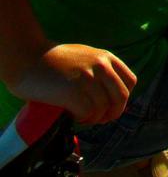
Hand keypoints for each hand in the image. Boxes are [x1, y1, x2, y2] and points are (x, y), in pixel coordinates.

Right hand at [8, 44, 136, 124]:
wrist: (26, 58)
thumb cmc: (52, 62)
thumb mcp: (84, 57)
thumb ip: (99, 70)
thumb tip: (110, 96)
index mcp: (106, 57)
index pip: (131, 82)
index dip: (123, 99)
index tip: (110, 107)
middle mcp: (101, 65)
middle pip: (121, 98)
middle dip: (112, 114)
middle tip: (98, 120)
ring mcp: (88, 77)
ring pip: (104, 108)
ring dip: (94, 118)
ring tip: (81, 117)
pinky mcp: (73, 90)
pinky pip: (88, 112)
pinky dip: (82, 119)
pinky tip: (72, 116)